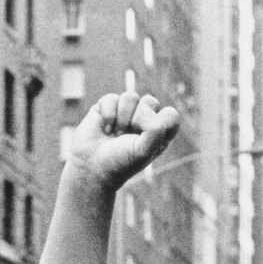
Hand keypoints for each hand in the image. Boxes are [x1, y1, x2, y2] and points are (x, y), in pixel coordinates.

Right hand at [64, 93, 180, 196]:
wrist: (92, 166)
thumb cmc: (121, 162)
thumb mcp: (144, 151)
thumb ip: (155, 129)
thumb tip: (145, 108)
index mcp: (159, 132)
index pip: (171, 115)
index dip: (159, 124)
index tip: (145, 141)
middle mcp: (144, 119)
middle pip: (151, 101)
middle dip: (137, 121)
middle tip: (127, 138)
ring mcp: (126, 111)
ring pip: (131, 97)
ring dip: (121, 118)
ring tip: (116, 134)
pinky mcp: (107, 106)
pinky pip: (112, 98)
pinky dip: (108, 115)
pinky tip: (104, 129)